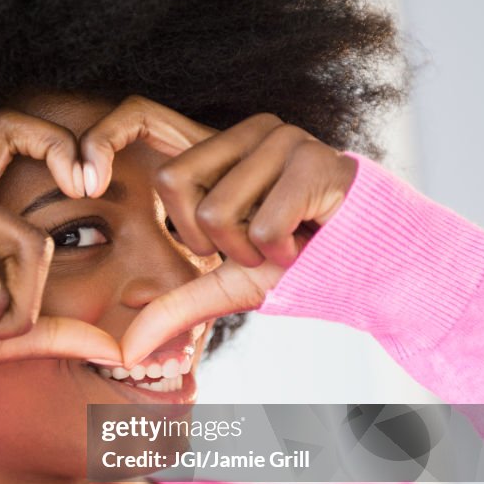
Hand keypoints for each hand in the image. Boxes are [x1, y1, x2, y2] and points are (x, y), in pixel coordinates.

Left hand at [78, 95, 357, 364]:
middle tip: (252, 244)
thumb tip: (125, 351)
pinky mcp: (313, 158)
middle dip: (210, 241)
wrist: (368, 270)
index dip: (127, 169)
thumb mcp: (226, 286)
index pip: (145, 133)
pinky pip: (260, 224)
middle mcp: (248, 131)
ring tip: (285, 241)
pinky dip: (281, 252)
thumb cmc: (298, 266)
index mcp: (221, 149)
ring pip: (216, 211)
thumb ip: (175, 306)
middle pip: (175, 187)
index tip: (115, 201)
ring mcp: (283, 137)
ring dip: (250, 251)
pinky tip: (307, 239)